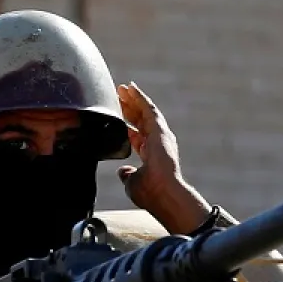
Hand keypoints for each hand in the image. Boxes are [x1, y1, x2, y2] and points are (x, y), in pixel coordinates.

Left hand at [116, 82, 212, 234]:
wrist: (163, 193)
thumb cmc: (150, 193)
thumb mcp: (133, 182)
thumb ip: (128, 174)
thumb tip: (122, 171)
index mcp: (151, 155)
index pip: (137, 136)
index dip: (128, 125)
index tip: (119, 116)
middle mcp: (157, 143)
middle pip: (141, 121)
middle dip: (129, 108)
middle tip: (118, 95)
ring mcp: (160, 136)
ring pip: (145, 112)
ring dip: (134, 99)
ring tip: (123, 88)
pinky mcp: (160, 130)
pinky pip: (148, 109)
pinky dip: (140, 98)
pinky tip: (131, 88)